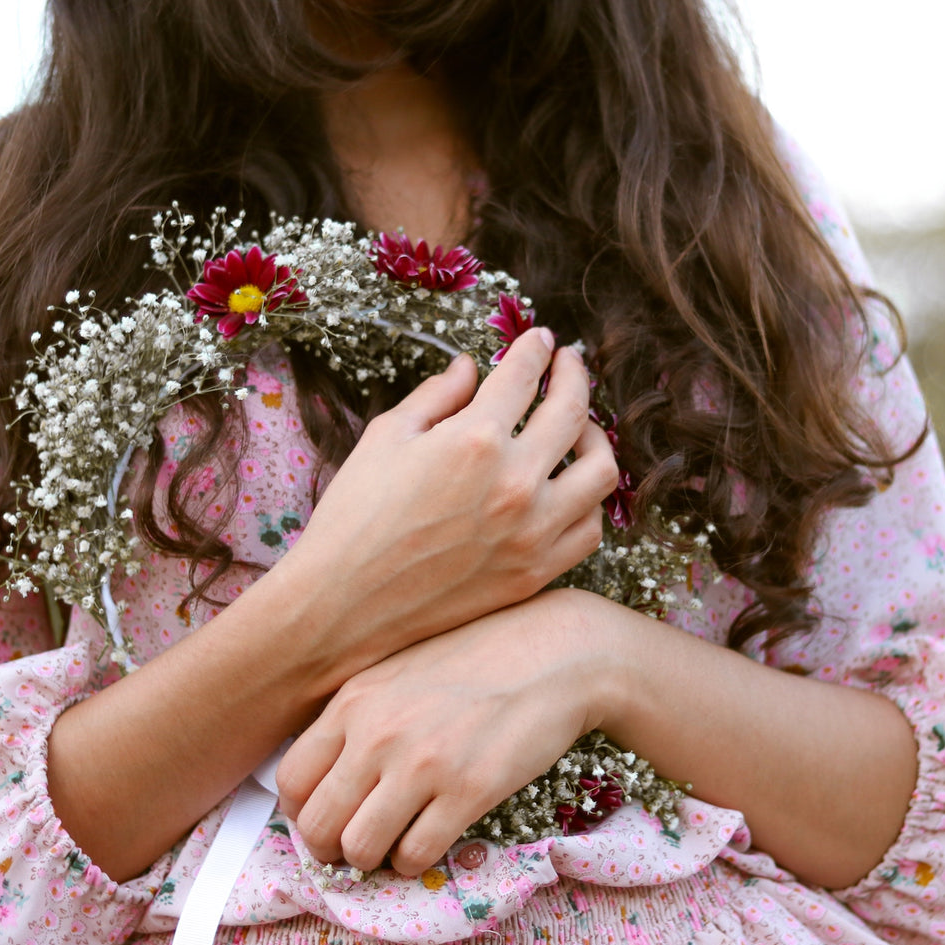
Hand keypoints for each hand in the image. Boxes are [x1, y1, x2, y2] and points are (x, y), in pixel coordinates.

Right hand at [272, 329, 619, 684]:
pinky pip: (588, 529)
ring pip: (600, 471)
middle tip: (568, 364)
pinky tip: (568, 489)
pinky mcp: (535, 573)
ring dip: (593, 438)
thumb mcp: (387, 439)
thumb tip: (471, 368)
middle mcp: (516, 482)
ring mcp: (533, 532)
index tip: (540, 339)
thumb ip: (437, 396)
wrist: (344, 605)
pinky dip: (586, 502)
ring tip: (577, 429)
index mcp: (474, 439)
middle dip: (574, 376)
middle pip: (573, 412)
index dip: (534, 349)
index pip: (523, 376)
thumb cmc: (355, 517)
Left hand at [274, 589, 612, 875]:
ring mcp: (422, 764)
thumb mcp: (398, 670)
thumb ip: (357, 714)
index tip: (326, 818)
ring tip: (393, 843)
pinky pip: (415, 856)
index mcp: (354, 700)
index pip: (291, 779)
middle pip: (317, 825)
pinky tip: (429, 839)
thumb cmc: (477, 659)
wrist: (554, 652)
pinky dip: (415, 861)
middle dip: (330, 848)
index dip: (302, 812)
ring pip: (359, 849)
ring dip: (372, 859)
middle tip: (355, 845)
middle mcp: (378, 733)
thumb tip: (324, 777)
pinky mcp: (468, 791)